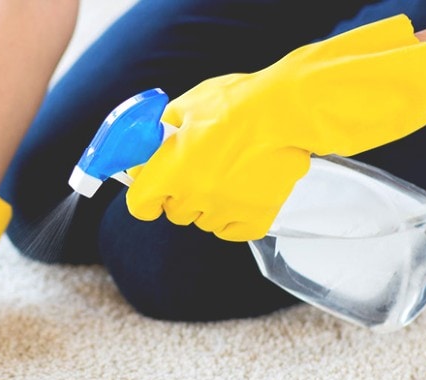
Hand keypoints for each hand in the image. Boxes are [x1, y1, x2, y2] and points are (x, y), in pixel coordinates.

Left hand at [126, 14, 425, 240]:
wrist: (286, 110)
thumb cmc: (236, 103)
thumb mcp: (187, 106)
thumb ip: (160, 130)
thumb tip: (148, 143)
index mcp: (170, 171)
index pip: (139, 205)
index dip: (145, 196)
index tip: (152, 188)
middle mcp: (193, 197)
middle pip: (174, 212)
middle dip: (179, 194)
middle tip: (196, 171)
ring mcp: (224, 210)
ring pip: (203, 221)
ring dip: (208, 204)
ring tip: (226, 175)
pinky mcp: (255, 218)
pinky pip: (232, 230)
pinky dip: (234, 218)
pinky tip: (240, 194)